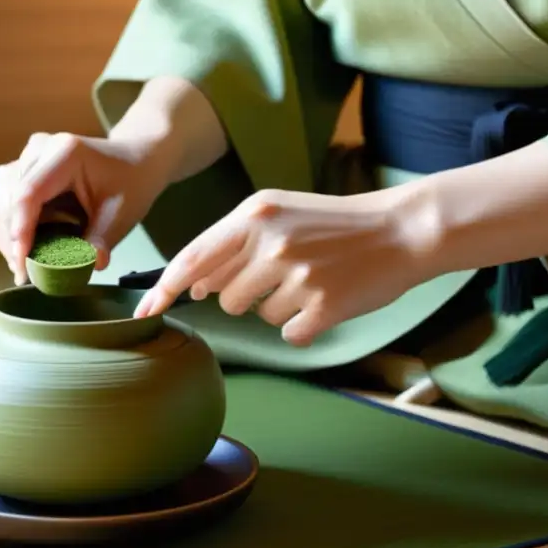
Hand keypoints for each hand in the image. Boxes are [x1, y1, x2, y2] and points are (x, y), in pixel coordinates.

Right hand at [0, 132, 168, 284]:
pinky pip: (2, 202)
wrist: (132, 163)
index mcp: (65, 153)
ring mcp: (26, 159)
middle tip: (24, 275)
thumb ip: (103, 239)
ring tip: (23, 266)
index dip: (21, 230)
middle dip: (11, 240)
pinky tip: (24, 251)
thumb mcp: (122, 214)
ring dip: (6, 236)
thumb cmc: (129, 185)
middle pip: (7, 198)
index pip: (29, 193)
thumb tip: (93, 264)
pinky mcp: (21, 171)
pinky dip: (9, 230)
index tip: (22, 264)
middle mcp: (38, 150)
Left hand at [133, 188, 435, 345]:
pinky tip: (328, 300)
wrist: (402, 230)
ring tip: (311, 281)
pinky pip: (289, 333)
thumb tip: (194, 286)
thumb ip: (233, 245)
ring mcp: (298, 275)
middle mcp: (271, 243)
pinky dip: (304, 325)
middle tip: (286, 274)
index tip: (145, 311)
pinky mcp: (323, 306)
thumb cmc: (335, 224)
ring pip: (257, 316)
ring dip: (278, 308)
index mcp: (255, 215)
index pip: (193, 259)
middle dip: (248, 295)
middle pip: (225, 298)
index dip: (163, 289)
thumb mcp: (279, 214)